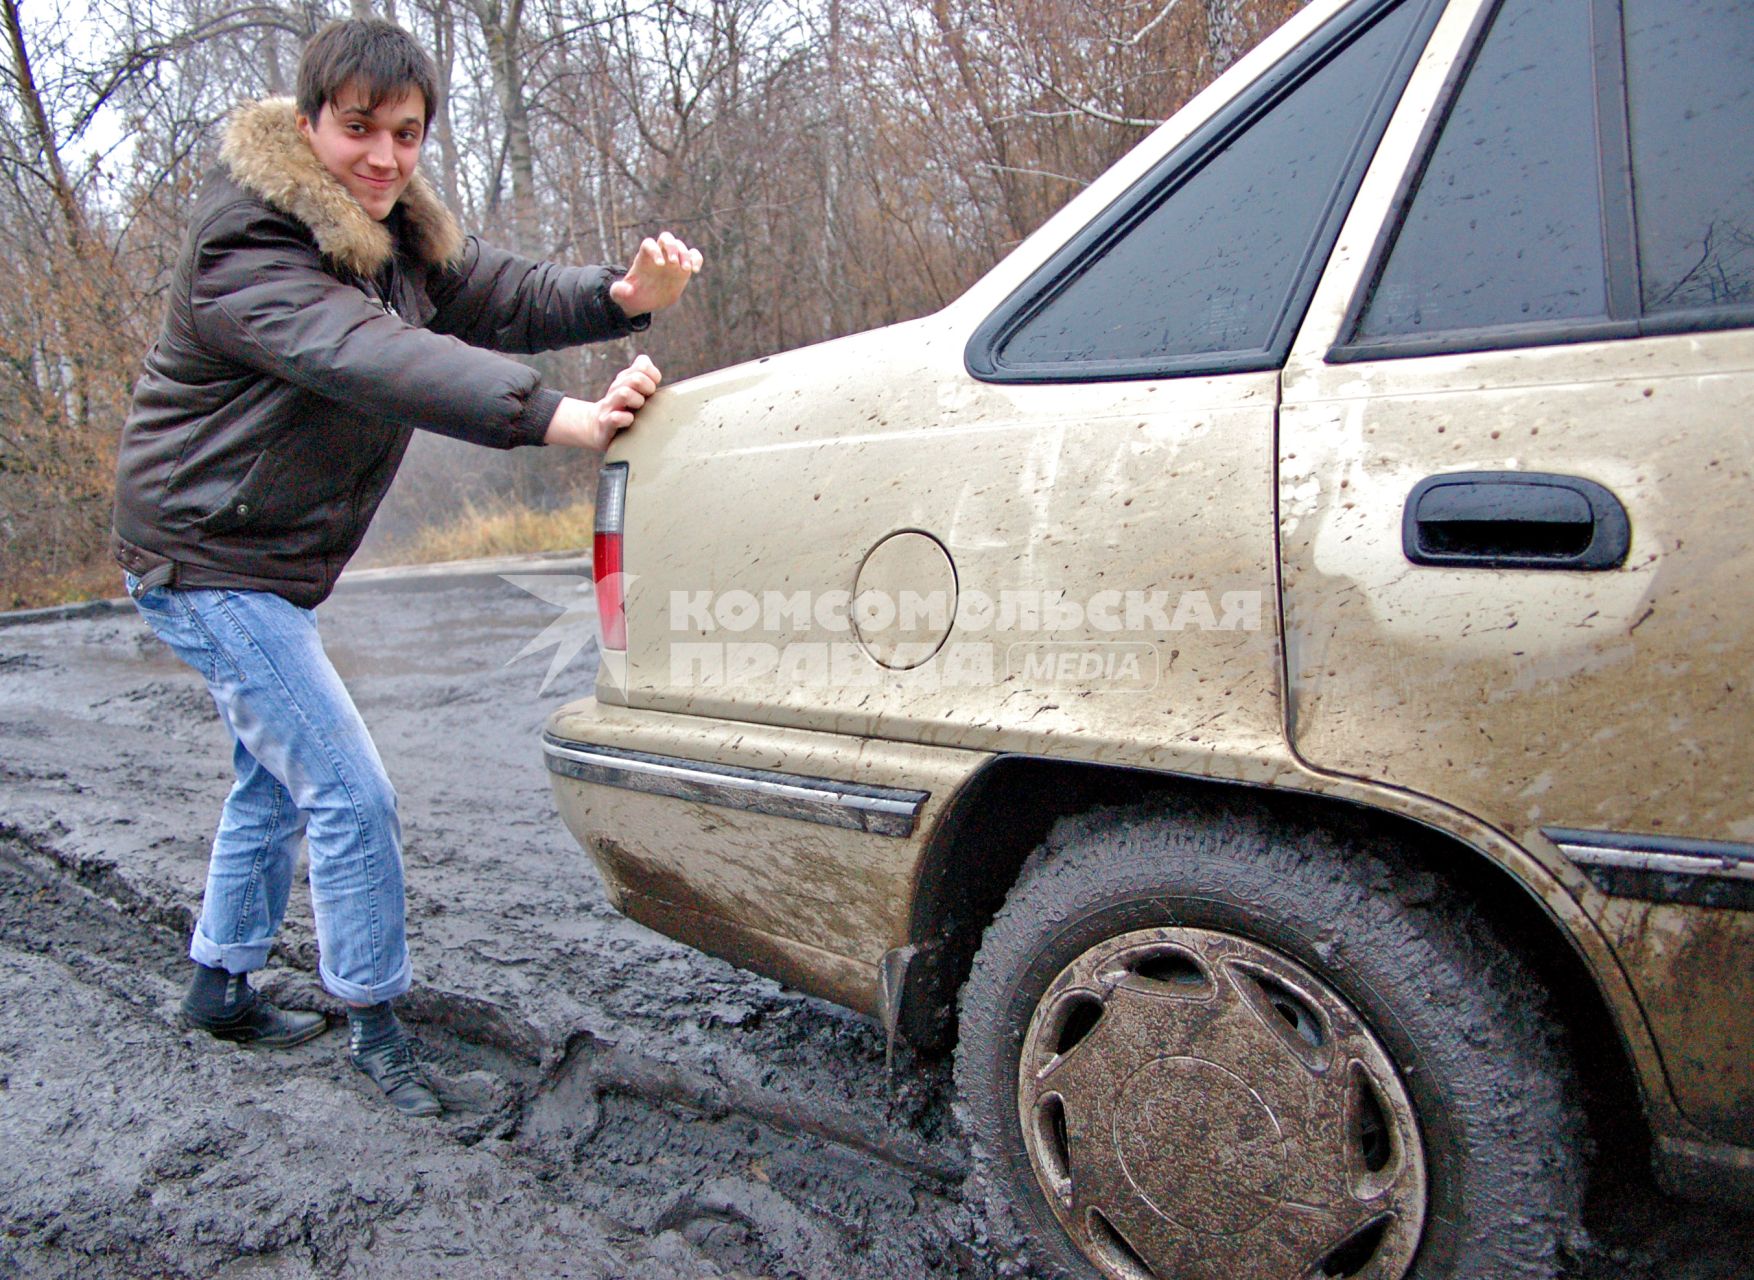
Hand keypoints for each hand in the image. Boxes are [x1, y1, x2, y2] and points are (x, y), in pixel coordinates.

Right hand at [543, 356, 661, 449]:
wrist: (595, 426)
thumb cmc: (623, 409)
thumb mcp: (634, 391)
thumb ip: (645, 378)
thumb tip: (649, 365)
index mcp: (625, 379)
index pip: (642, 365)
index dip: (652, 375)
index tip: (653, 387)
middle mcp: (616, 389)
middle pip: (636, 378)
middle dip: (647, 388)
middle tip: (648, 398)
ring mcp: (610, 405)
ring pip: (624, 394)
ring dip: (637, 401)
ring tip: (638, 408)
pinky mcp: (605, 423)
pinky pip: (615, 418)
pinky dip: (625, 419)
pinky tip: (629, 420)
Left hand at [609, 231, 702, 316]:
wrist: (646, 300)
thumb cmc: (632, 295)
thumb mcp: (621, 295)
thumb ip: (618, 291)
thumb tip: (621, 289)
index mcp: (644, 258)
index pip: (649, 244)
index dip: (654, 250)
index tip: (659, 265)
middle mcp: (659, 254)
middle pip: (666, 238)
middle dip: (672, 247)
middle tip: (674, 262)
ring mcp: (672, 260)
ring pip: (681, 246)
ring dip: (685, 255)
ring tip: (686, 270)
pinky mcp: (683, 267)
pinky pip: (693, 256)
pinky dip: (696, 259)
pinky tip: (696, 270)